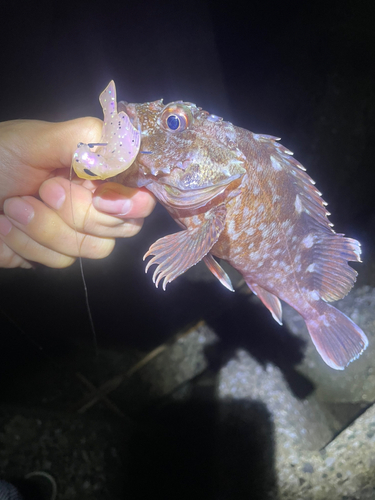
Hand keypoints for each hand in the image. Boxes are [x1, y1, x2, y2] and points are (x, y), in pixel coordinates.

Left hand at [0, 118, 155, 267]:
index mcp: (97, 173)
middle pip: (123, 228)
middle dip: (78, 211)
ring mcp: (74, 233)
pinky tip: (6, 226)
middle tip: (44, 189)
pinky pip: (60, 262)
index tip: (103, 199)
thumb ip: (85, 139)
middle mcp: (94, 204)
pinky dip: (27, 243)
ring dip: (46, 227)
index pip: (139, 195)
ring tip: (14, 206)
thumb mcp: (36, 139)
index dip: (129, 202)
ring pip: (94, 249)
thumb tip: (131, 148)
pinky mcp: (51, 255)